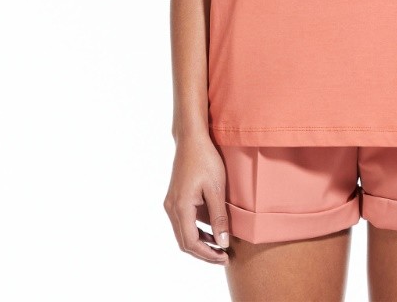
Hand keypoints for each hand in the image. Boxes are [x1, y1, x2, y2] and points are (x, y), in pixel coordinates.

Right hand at [163, 133, 230, 264]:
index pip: (191, 243)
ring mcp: (171, 204)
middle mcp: (171, 208)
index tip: (225, 257)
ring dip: (200, 243)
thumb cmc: (206, 160)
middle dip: (204, 253)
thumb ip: (219, 217)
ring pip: (183, 234)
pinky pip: (183, 223)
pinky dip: (196, 231)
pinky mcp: (175, 199)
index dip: (207, 254)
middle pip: (185, 242)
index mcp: (180, 207)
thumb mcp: (216, 189)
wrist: (191, 139)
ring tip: (220, 246)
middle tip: (224, 256)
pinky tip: (211, 231)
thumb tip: (223, 243)